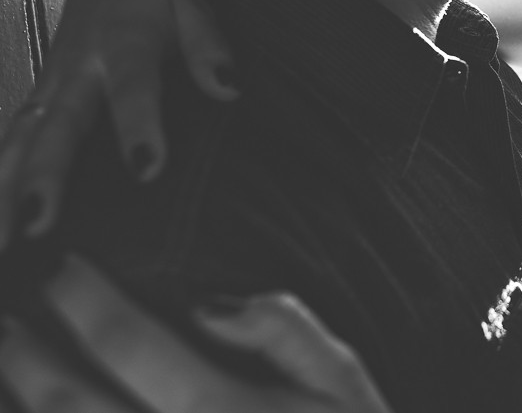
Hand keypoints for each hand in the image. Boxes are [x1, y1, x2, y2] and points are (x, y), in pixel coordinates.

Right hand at [0, 0, 233, 249]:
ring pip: (20, 143)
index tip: (147, 167)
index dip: (138, 125)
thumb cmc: (163, 0)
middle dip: (45, 174)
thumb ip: (210, 45)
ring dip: (4, 191)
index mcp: (121, 42)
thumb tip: (229, 86)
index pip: (131, 86)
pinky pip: (13, 148)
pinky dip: (0, 185)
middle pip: (57, 125)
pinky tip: (1, 234)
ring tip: (6, 245)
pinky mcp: (38, 108)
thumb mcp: (193, 8)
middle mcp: (75, 70)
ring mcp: (49, 91)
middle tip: (39, 223)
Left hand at [0, 255, 392, 412]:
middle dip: (24, 357)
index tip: (63, 269)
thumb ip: (286, 329)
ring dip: (22, 407)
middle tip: (4, 321)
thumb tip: (210, 302)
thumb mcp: (342, 381)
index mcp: (226, 410)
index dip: (86, 301)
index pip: (131, 344)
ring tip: (4, 374)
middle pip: (72, 403)